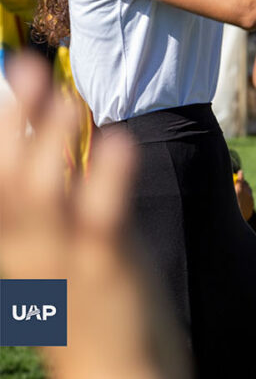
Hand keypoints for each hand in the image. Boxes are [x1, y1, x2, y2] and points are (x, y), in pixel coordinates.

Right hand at [0, 54, 182, 378]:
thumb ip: (59, 213)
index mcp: (15, 252)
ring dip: (53, 137)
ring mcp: (66, 260)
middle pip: (7, 178)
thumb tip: (62, 157)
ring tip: (67, 92)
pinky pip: (103, 213)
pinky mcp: (109, 266)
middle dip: (11, 120)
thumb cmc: (94, 318)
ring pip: (45, 190)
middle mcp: (28, 254)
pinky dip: (108, 174)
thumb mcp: (60, 265)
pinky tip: (117, 138)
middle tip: (20, 65)